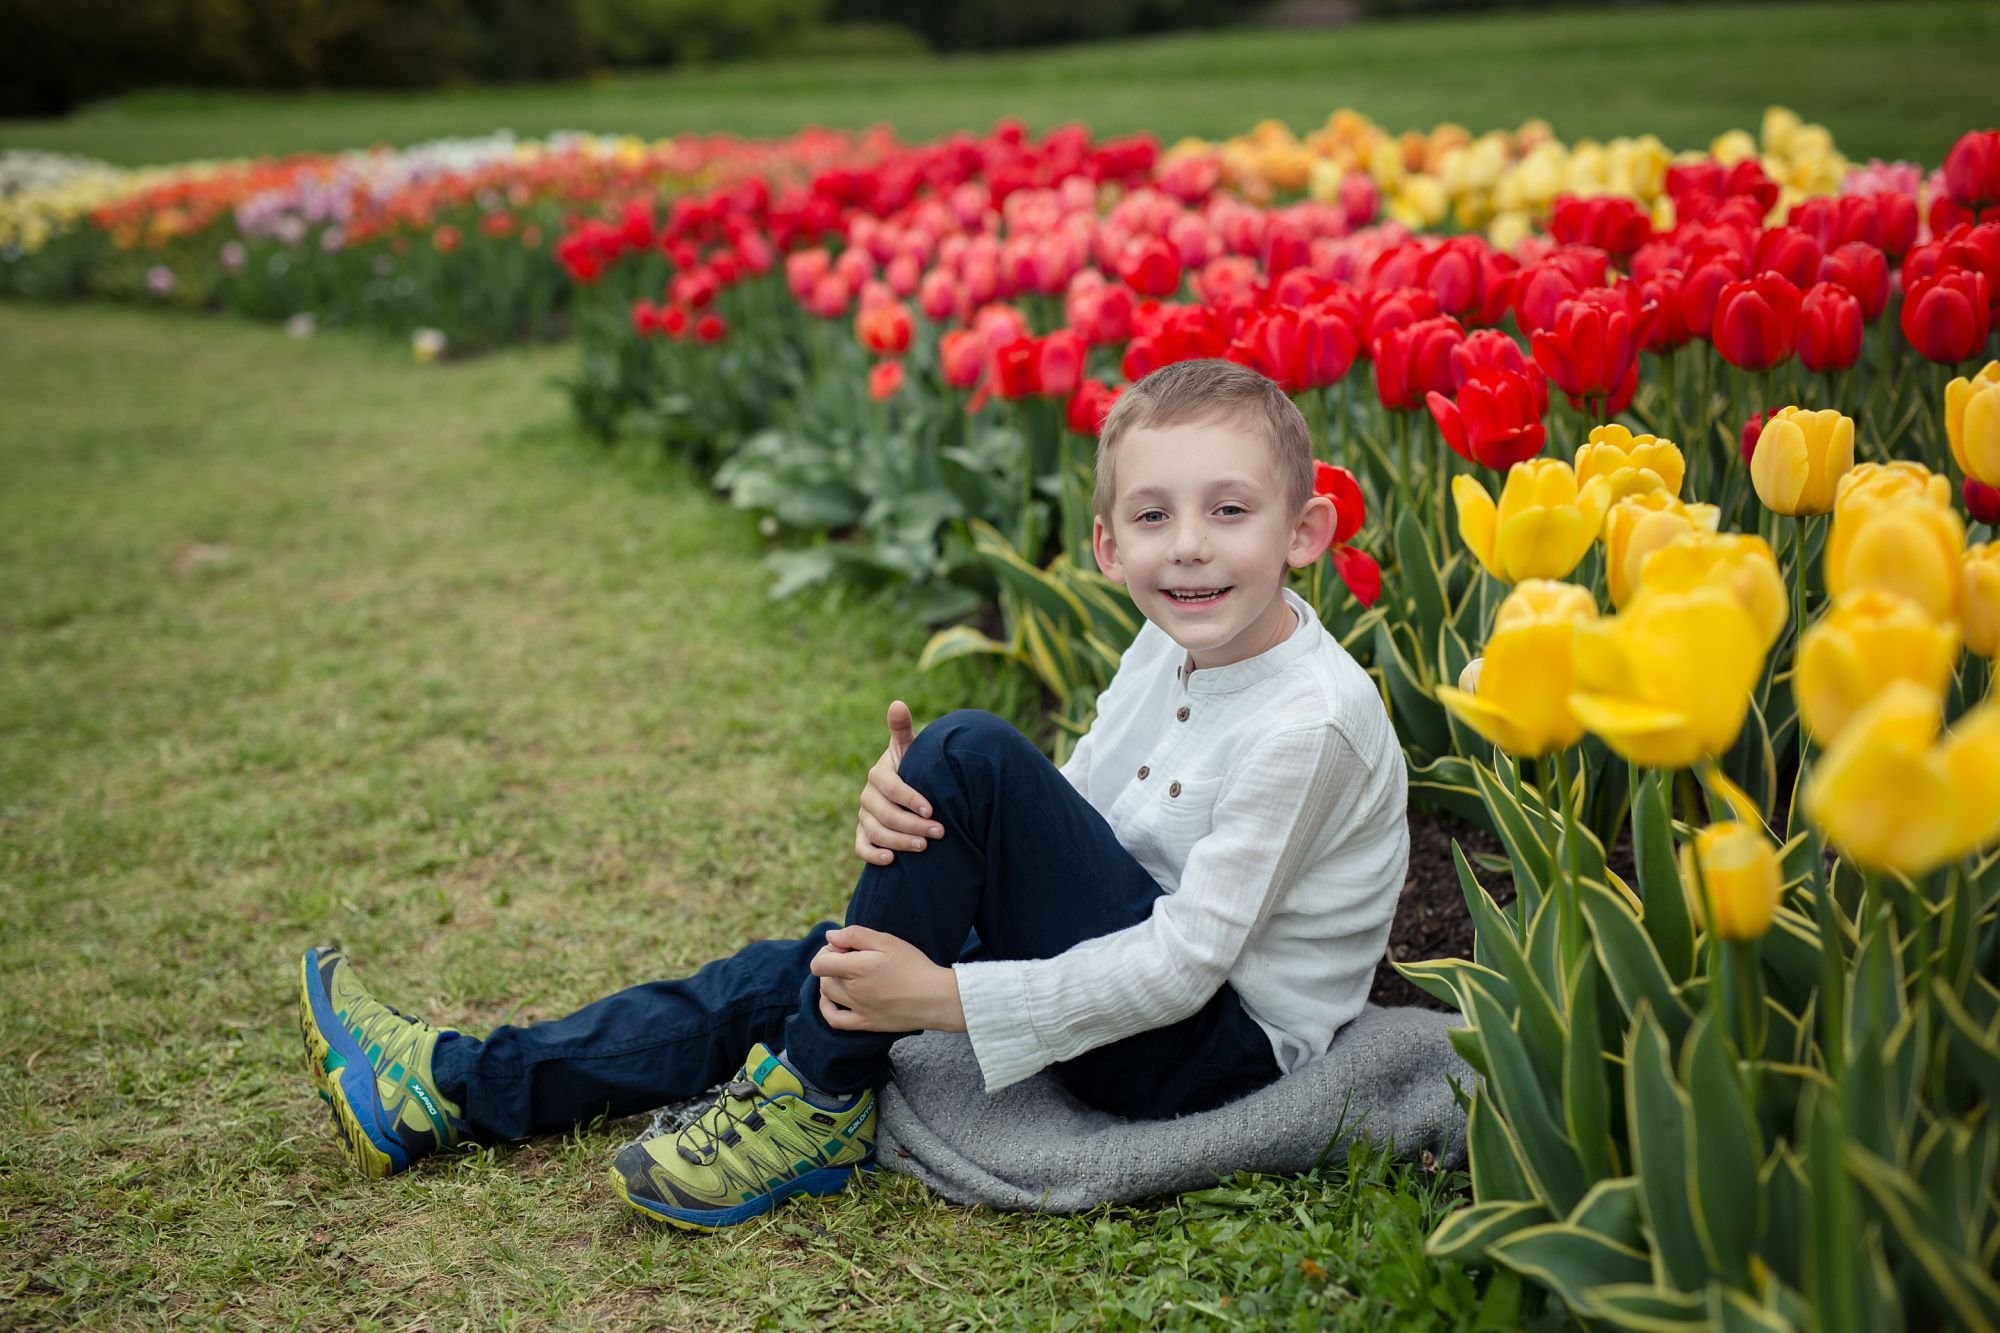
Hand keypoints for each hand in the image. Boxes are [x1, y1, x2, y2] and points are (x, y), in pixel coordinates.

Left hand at [812, 925, 965, 1032]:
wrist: (935, 997)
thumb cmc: (914, 965)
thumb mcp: (887, 941)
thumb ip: (855, 935)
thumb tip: (830, 936)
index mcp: (856, 968)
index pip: (819, 962)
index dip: (826, 952)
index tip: (843, 948)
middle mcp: (852, 991)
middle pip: (824, 977)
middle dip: (831, 964)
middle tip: (850, 958)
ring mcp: (857, 1009)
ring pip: (827, 995)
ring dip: (829, 982)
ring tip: (846, 975)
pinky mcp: (865, 1023)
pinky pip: (835, 1020)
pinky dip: (826, 1009)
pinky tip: (831, 1000)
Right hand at [855, 699, 944, 865]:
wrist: (912, 788)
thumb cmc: (915, 765)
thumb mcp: (910, 747)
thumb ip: (902, 729)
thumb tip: (897, 703)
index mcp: (878, 773)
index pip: (890, 787)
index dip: (909, 798)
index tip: (932, 809)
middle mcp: (868, 796)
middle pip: (884, 814)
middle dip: (912, 824)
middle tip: (940, 832)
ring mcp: (865, 816)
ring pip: (876, 832)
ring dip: (900, 841)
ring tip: (924, 847)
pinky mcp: (864, 834)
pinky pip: (861, 847)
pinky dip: (872, 855)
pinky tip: (891, 860)